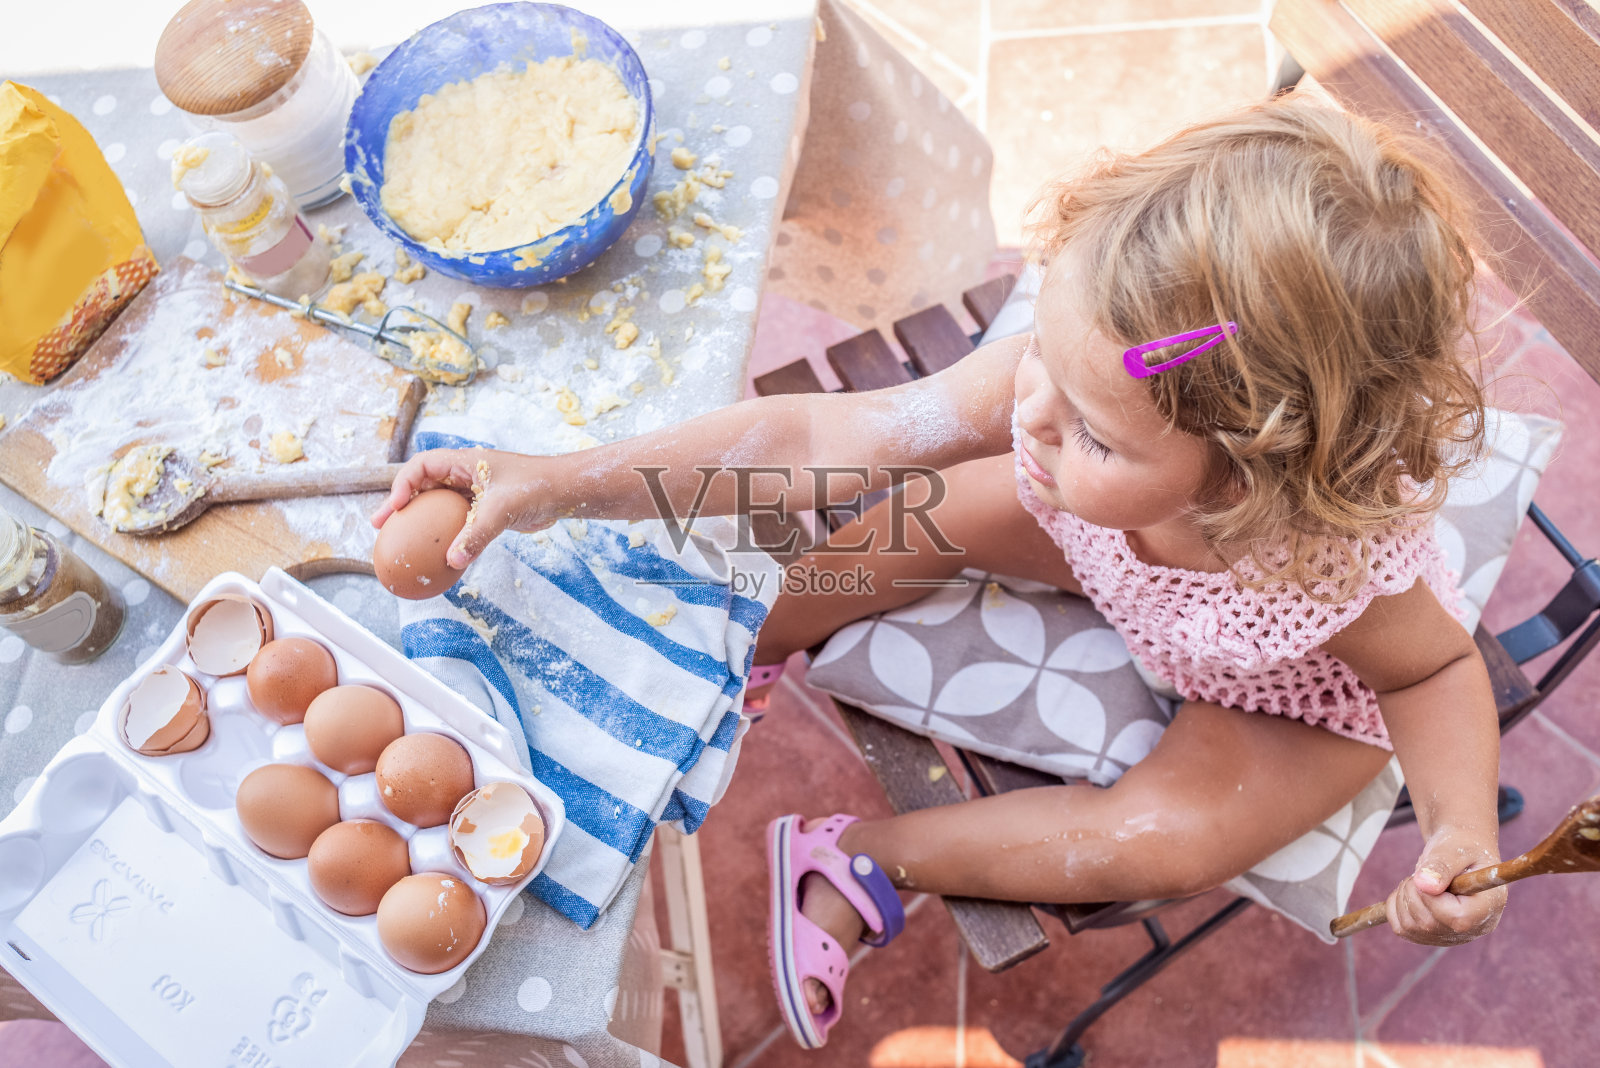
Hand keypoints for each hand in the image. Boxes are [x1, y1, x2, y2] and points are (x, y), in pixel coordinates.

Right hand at [371, 448, 552, 568]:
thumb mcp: (502, 509)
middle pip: (423, 486)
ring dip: (419, 521)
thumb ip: (477, 534)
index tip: (396, 507)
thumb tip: (453, 561)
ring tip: (399, 540)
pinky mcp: (484, 510)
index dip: (403, 484)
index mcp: (465, 462)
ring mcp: (473, 493)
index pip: (422, 466)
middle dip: (400, 503)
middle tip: (380, 525)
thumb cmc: (536, 487)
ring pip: (437, 506)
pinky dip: (443, 535)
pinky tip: (435, 554)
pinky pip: (455, 522)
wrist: (564, 492)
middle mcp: (465, 474)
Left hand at [1385, 827, 1505, 944]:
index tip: (1426, 875)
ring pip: (1410, 928)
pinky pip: (1402, 929)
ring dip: (1402, 898)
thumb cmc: (1460, 847)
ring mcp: (1451, 935)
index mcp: (1488, 907)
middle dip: (1413, 893)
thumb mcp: (1455, 849)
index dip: (1431, 897)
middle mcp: (1473, 928)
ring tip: (1417, 880)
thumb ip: (1442, 865)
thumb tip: (1424, 885)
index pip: (1456, 918)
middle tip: (1420, 873)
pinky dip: (1395, 907)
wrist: (1458, 852)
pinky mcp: (1432, 935)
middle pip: (1428, 924)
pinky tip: (1409, 892)